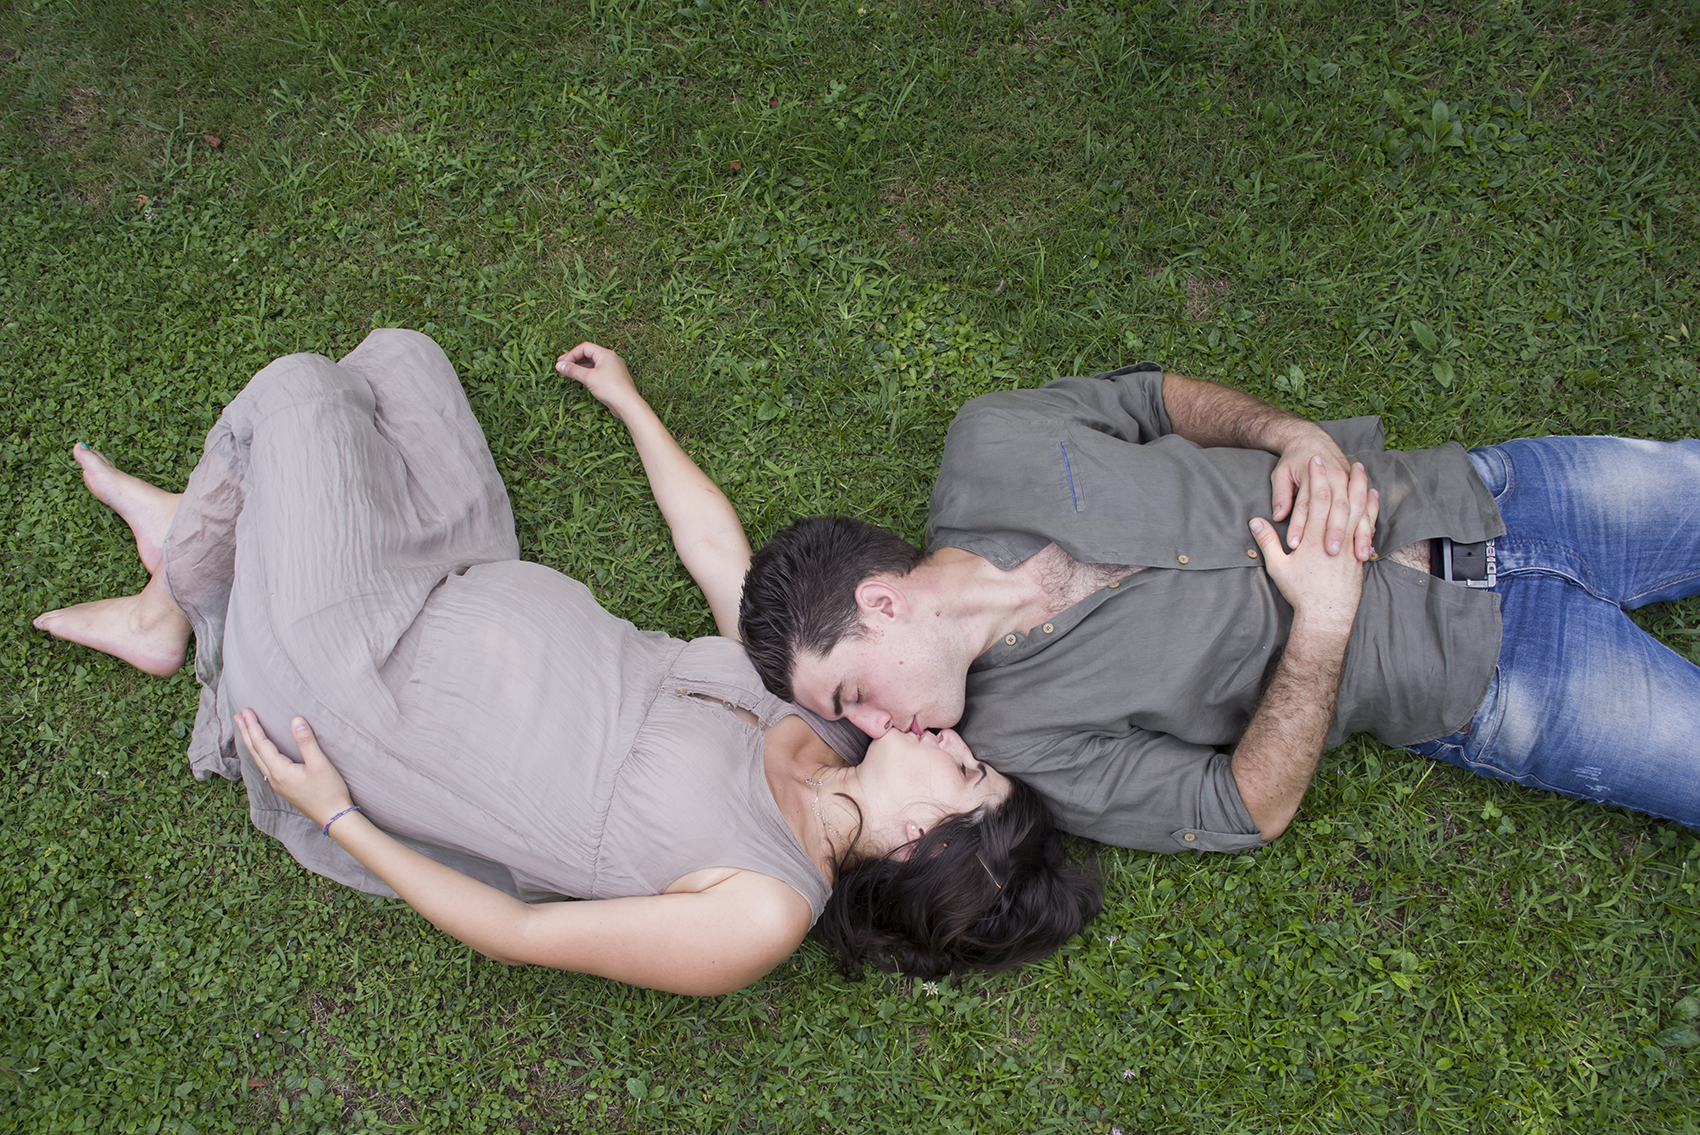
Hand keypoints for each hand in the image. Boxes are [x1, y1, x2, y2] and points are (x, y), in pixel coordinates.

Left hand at [234, 709, 351, 829]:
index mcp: (280, 771)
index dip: (253, 727)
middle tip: (237, 716)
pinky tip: (262, 753)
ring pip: (258, 760)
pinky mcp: (284, 788)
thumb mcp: (320, 764)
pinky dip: (259, 754)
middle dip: (245, 733)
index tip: (245, 712)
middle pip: (254, 752)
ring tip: (246, 731)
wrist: (333, 817)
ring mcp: (278, 785)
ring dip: (251, 743)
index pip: (261, 744)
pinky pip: (265, 767)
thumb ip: (306, 742)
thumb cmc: (329, 792)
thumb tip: (296, 720)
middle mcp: (274, 779)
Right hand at [557, 342, 639, 419]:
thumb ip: (573, 370)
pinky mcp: (614, 378)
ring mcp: (614, 368)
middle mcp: (611, 358)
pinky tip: (582, 378)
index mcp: (606, 354)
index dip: (571, 354)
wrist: (628, 404)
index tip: (561, 363)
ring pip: (594, 363)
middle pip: (589, 354)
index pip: (585, 348)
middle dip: (575, 359)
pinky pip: (599, 371)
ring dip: (581, 367)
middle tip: (562, 366)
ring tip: (569, 372)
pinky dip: (589, 373)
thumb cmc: (611, 388)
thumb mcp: (588, 378)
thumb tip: (559, 366)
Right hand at [1251, 458, 1374, 638]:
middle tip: (1343, 459)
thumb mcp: (1278, 567)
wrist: (1326, 616)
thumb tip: (1256, 521)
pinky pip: (1367, 525)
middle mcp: (1335, 538)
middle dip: (1342, 477)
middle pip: (1342, 500)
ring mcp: (1350, 546)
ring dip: (1361, 488)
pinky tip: (1373, 498)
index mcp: (1313, 538)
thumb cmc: (1300, 592)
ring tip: (1362, 471)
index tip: (1314, 460)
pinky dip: (1371, 508)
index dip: (1316, 478)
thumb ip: (1268, 541)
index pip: (1316, 500)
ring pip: (1359, 510)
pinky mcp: (1359, 554)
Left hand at [1271, 427, 1376, 560]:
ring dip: (1358, 533)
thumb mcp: (1281, 473)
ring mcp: (1348, 484)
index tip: (1294, 544)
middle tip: (1331, 552)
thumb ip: (1280, 495)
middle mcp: (1334, 479)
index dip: (1299, 525)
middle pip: (1336, 508)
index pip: (1305, 505)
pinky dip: (1368, 528)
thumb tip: (1278, 516)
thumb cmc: (1294, 460)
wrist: (1312, 439)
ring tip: (1359, 554)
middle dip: (1335, 531)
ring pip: (1355, 511)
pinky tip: (1368, 546)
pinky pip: (1367, 511)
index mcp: (1313, 476)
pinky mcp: (1357, 490)